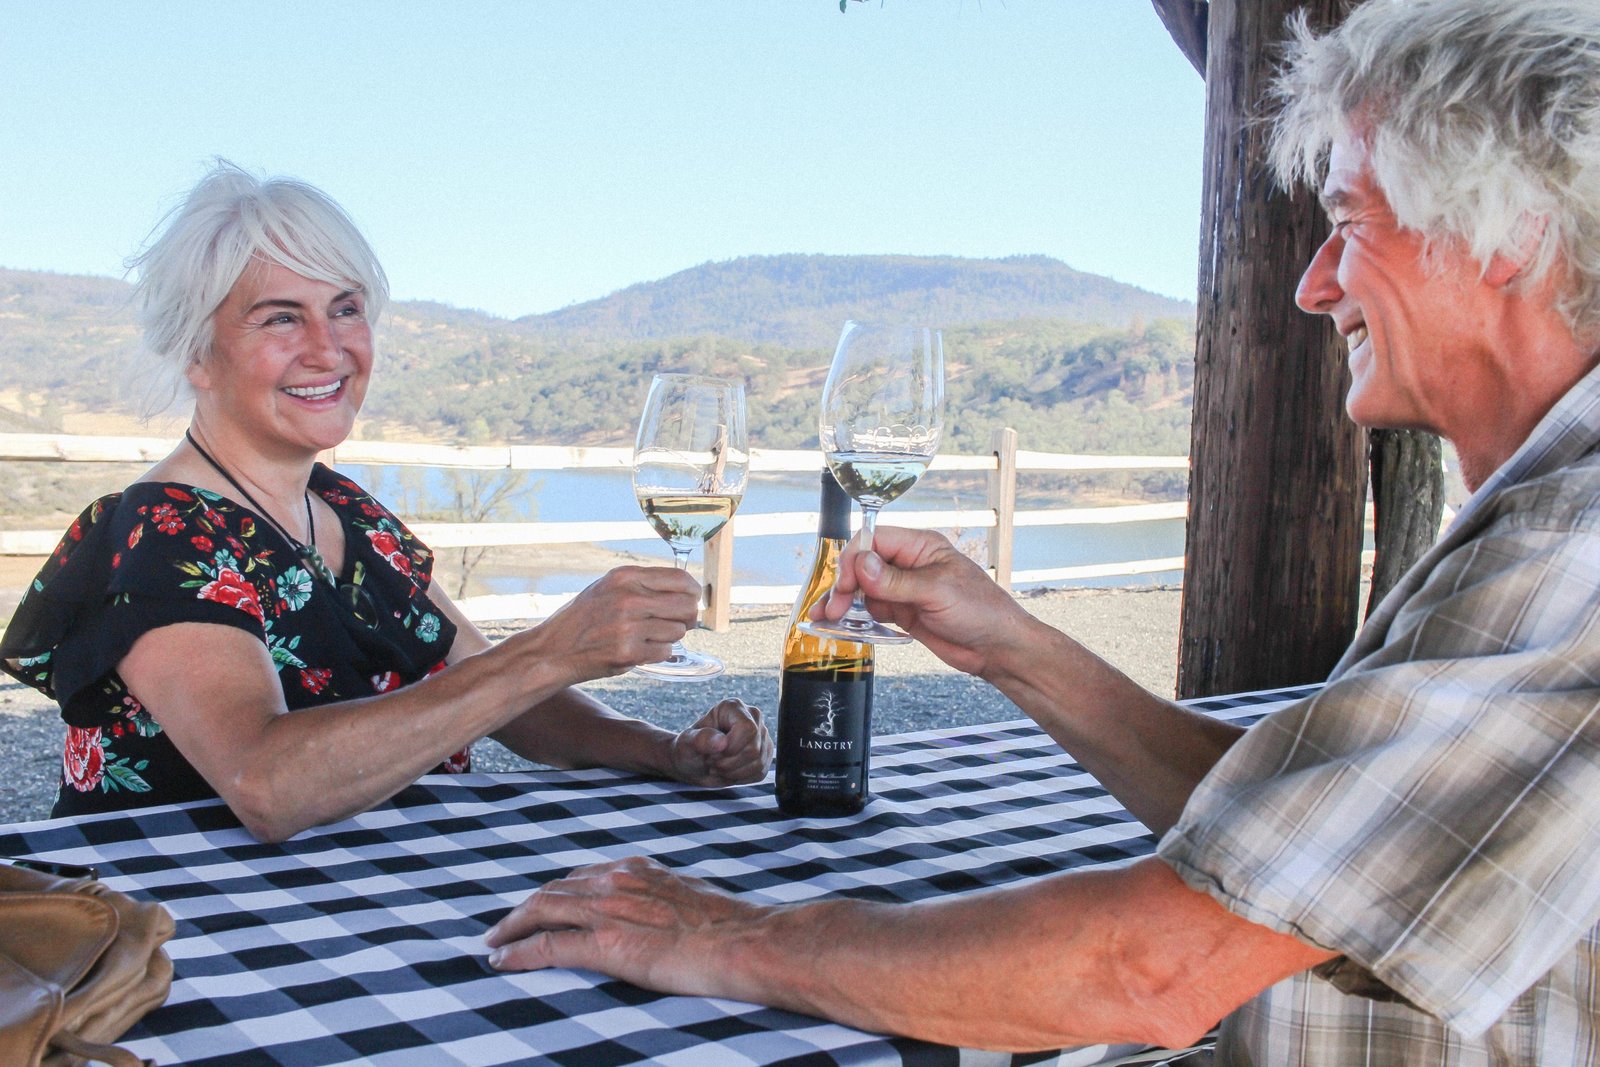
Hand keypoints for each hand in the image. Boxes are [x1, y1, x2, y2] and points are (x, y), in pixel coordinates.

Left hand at [484, 855, 764, 998]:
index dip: (556, 892)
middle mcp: (616, 882)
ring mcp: (608, 911)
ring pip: (542, 910)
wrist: (741, 941)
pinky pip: (548, 946)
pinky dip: (519, 952)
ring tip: (494, 942)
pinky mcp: (605, 945)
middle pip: (553, 890)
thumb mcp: (688, 895)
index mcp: (636, 870)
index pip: (581, 877)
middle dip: (525, 907)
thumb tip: (658, 908)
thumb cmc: (727, 925)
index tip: (542, 905)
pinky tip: (502, 961)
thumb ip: (661, 896)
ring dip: (511, 926)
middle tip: (504, 925)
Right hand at [521, 566, 701, 684]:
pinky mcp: (628, 652)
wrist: (553, 650)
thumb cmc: (584, 619)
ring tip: (647, 637)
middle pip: (686, 606)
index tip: (694, 599)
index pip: (680, 579)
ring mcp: (628, 626)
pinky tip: (639, 649)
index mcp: (625, 577)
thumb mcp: (608, 588)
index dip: (693, 592)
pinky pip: (665, 651)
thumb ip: (643, 585)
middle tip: (679, 623)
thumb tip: (686, 591)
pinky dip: (657, 653)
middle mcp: (628, 598)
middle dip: (688, 617)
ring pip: (678, 631)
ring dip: (669, 637)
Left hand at [667, 699, 772, 786]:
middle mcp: (752, 717)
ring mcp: (761, 736)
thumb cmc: (688, 749)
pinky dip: (741, 779)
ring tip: (718, 767)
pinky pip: (760, 773)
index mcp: (733, 707)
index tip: (712, 755)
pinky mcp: (765, 754)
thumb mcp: (686, 744)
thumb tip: (721, 742)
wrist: (693, 763)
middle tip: (711, 763)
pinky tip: (728, 772)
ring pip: (758, 762)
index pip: (748, 729)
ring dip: (733, 773)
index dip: (732, 748)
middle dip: (729, 763)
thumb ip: (700, 739)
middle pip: (754, 749)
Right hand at [813, 526, 1030, 677]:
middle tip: (832, 608)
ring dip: (843, 601)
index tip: (844, 584)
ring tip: (825, 618)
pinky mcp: (902, 612)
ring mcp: (904, 588)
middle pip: (862, 565)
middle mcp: (909, 563)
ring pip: (862, 588)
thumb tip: (861, 565)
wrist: (997, 648)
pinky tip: (840, 625)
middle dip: (843, 584)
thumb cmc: (981, 610)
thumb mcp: (937, 592)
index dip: (854, 559)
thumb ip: (896, 581)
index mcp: (920, 546)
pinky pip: (871, 609)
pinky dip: (855, 616)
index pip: (874, 540)